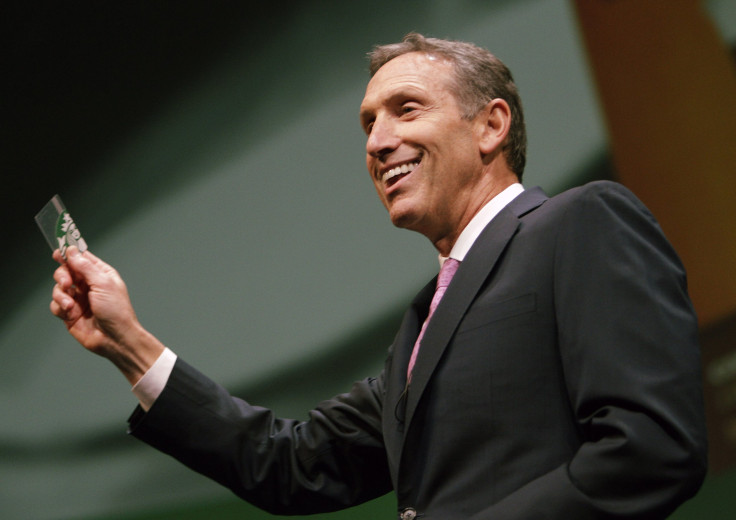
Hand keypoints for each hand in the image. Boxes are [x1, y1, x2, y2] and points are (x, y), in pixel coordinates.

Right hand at [50, 246, 163, 384]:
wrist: (115, 339)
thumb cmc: (117, 311)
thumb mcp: (103, 284)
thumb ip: (85, 267)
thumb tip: (72, 251)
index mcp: (100, 275)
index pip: (81, 259)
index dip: (69, 254)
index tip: (59, 253)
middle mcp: (88, 285)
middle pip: (66, 271)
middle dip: (63, 276)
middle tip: (67, 283)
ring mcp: (78, 299)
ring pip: (58, 288)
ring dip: (61, 295)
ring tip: (70, 304)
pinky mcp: (70, 313)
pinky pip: (55, 305)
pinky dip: (60, 307)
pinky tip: (70, 313)